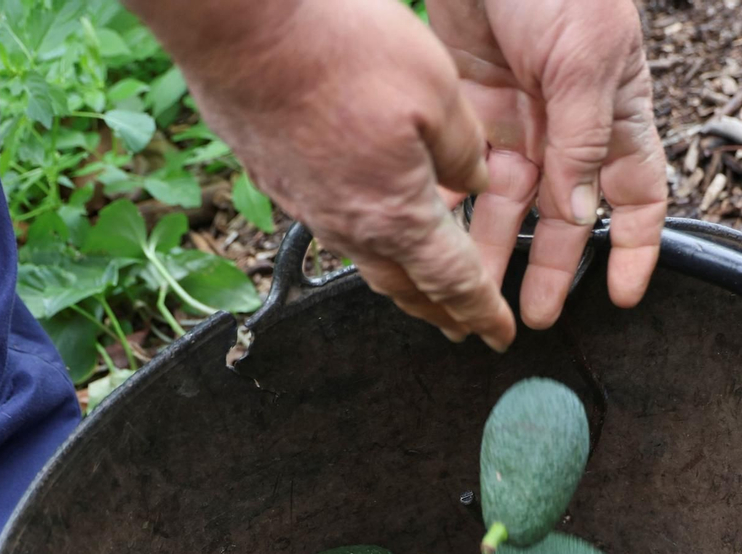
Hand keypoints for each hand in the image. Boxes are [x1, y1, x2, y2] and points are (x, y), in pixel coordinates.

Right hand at [134, 0, 515, 349]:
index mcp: (397, 216)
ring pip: (365, 259)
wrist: (242, 30)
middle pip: (405, 286)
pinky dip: (364, 238)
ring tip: (419, 285)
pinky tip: (367, 219)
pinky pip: (332, 226)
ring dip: (400, 279)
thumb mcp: (437, 91)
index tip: (498, 335)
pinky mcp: (278, 178)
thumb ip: (464, 148)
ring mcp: (306, 205)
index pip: (452, 282)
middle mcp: (348, 226)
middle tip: (462, 326)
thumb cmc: (338, 53)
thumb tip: (474, 179)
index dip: (482, 311)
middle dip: (439, 311)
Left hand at [427, 0, 668, 328]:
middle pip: (564, 217)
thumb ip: (584, 137)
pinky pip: (460, 174)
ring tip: (475, 297)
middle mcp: (568, 127)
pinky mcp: (466, 109)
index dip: (634, 250)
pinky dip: (450, 209)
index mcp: (616, 115)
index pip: (637, 198)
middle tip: (533, 318)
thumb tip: (579, 212)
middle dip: (551, 270)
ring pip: (507, 205)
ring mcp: (516, 120)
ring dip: (494, 252)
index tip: (623, 298)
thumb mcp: (586, 56)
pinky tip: (437, 242)